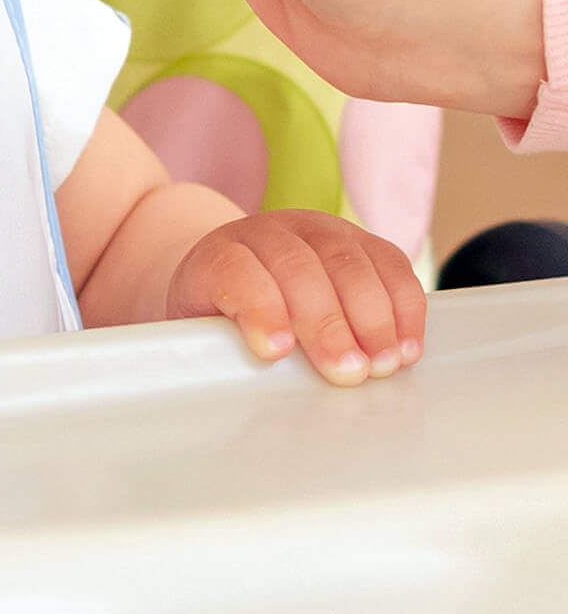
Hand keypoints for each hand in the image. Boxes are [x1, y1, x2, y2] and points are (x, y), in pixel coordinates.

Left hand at [167, 209, 425, 386]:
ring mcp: (317, 230)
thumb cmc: (224, 317)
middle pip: (298, 266)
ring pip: (348, 261)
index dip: (257, 308)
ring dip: (372, 318)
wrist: (239, 274)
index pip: (233, 270)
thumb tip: (256, 383)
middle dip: (327, 322)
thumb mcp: (208, 332)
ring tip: (383, 365)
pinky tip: (405, 347)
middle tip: (347, 372)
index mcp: (219, 255)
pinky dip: (403, 306)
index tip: (276, 351)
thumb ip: (224, 350)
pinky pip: (390, 263)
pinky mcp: (360, 239)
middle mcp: (267, 233)